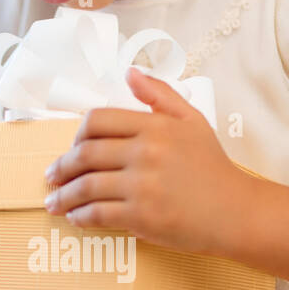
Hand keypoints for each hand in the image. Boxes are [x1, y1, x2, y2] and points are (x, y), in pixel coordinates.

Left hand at [42, 65, 255, 255]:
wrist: (238, 212)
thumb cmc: (212, 166)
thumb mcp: (192, 120)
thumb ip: (160, 94)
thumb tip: (130, 72)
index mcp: (154, 126)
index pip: (97, 121)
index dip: (77, 134)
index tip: (72, 147)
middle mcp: (146, 152)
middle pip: (85, 154)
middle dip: (60, 168)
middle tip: (51, 176)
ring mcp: (143, 185)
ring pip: (86, 186)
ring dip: (63, 196)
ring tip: (53, 202)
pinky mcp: (143, 216)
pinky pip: (98, 213)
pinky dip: (80, 216)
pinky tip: (75, 218)